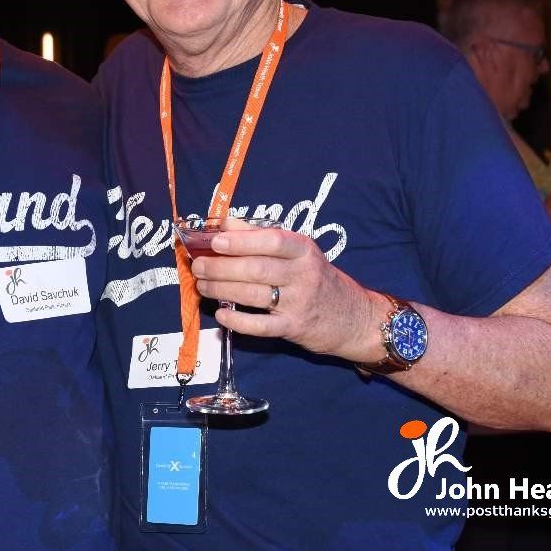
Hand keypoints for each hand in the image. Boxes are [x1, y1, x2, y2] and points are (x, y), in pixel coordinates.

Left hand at [190, 217, 380, 361]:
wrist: (353, 317)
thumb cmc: (316, 278)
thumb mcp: (298, 252)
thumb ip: (261, 236)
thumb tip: (225, 223)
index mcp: (303, 250)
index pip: (272, 240)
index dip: (241, 241)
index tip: (215, 242)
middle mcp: (303, 274)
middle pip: (256, 269)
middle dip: (221, 267)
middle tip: (198, 266)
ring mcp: (299, 302)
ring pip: (254, 295)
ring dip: (221, 289)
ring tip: (202, 285)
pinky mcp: (294, 327)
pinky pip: (261, 326)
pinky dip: (238, 320)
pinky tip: (220, 313)